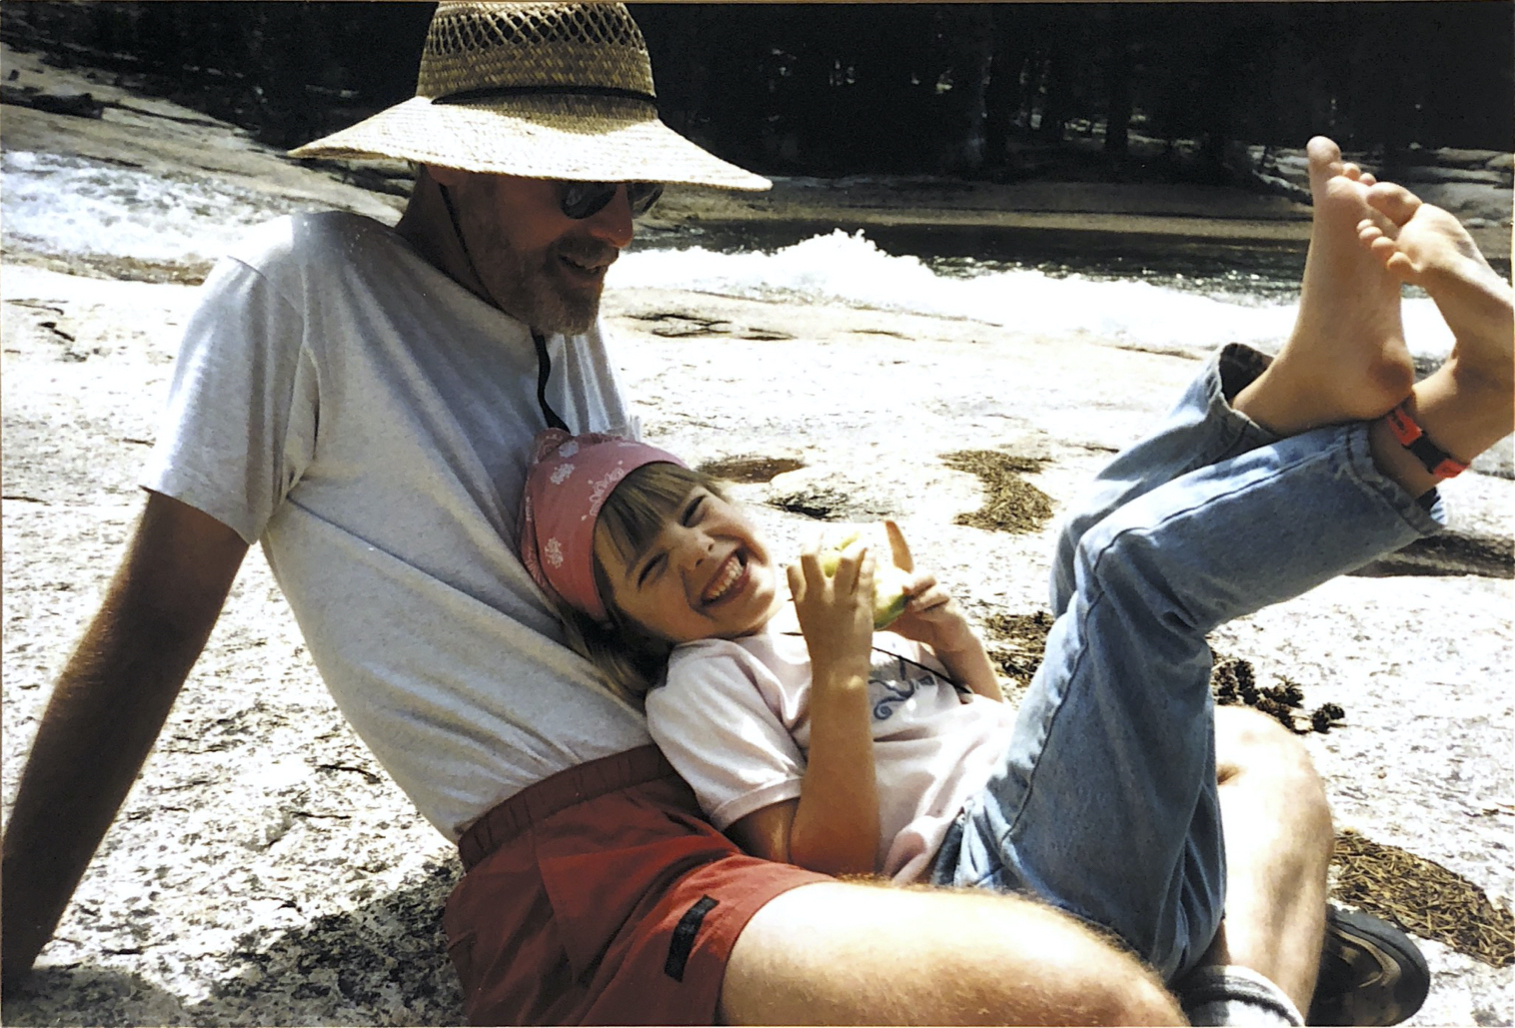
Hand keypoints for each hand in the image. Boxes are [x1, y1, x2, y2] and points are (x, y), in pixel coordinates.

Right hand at [788, 537, 875, 685]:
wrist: (838, 669)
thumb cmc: (824, 651)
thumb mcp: (808, 625)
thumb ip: (808, 606)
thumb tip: (811, 596)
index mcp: (801, 601)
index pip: (793, 569)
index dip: (800, 558)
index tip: (809, 552)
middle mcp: (816, 595)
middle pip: (810, 556)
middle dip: (816, 538)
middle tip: (823, 532)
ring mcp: (838, 598)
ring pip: (846, 560)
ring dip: (854, 547)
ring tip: (861, 542)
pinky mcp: (859, 603)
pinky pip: (866, 575)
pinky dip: (870, 561)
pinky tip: (873, 555)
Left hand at [880, 520, 976, 655]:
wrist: (941, 641)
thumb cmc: (913, 623)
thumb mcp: (890, 616)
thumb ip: (874, 607)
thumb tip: (845, 602)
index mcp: (909, 581)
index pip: (902, 556)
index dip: (896, 539)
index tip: (887, 521)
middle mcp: (926, 585)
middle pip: (923, 572)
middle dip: (914, 578)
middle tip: (903, 587)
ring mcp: (940, 597)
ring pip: (935, 589)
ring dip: (922, 596)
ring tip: (910, 605)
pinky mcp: (950, 611)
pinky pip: (942, 607)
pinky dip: (930, 611)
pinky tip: (921, 615)